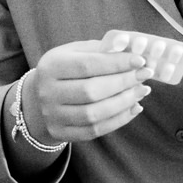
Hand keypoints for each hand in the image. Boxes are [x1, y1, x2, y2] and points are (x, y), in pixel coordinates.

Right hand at [26, 40, 153, 143]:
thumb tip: (132, 50)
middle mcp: (47, 92)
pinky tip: (134, 107)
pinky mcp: (60, 133)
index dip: (116, 63)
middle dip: (123, 83)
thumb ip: (100, 50)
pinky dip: (119, 120)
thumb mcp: (74, 52)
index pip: (87, 65)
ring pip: (94, 114)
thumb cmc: (65, 70)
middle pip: (91, 91)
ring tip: (142, 91)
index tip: (140, 61)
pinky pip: (95, 130)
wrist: (38, 98)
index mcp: (51, 66)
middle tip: (144, 75)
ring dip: (124, 102)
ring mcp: (52, 116)